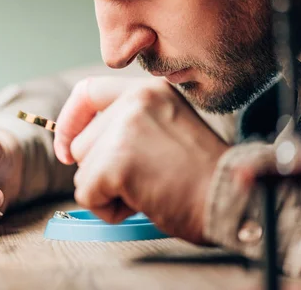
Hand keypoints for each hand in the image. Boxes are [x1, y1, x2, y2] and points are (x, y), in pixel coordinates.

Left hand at [53, 77, 228, 243]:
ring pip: (82, 169)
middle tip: (145, 177)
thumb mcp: (167, 128)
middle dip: (101, 169)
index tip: (66, 146)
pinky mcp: (116, 161)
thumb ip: (128, 125)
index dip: (70, 120)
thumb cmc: (204, 174)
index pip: (87, 91)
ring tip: (149, 188)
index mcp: (148, 91)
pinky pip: (86, 194)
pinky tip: (143, 202)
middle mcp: (134, 101)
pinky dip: (108, 209)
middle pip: (81, 142)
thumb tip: (77, 144)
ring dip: (108, 189)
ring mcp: (124, 129)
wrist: (234, 197)